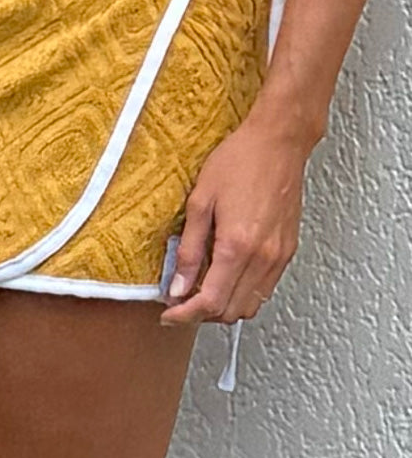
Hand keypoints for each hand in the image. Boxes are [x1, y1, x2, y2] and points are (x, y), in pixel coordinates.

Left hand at [159, 112, 308, 325]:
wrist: (277, 142)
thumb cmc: (238, 162)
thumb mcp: (200, 202)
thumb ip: (188, 249)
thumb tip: (177, 285)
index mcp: (238, 246)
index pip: (210, 302)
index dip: (185, 315)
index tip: (169, 314)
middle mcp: (263, 257)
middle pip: (231, 311)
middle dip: (202, 314)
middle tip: (179, 300)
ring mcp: (279, 256)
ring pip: (251, 305)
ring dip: (223, 306)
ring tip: (199, 288)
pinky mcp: (288, 250)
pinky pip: (265, 288)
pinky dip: (242, 292)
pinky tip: (224, 275)